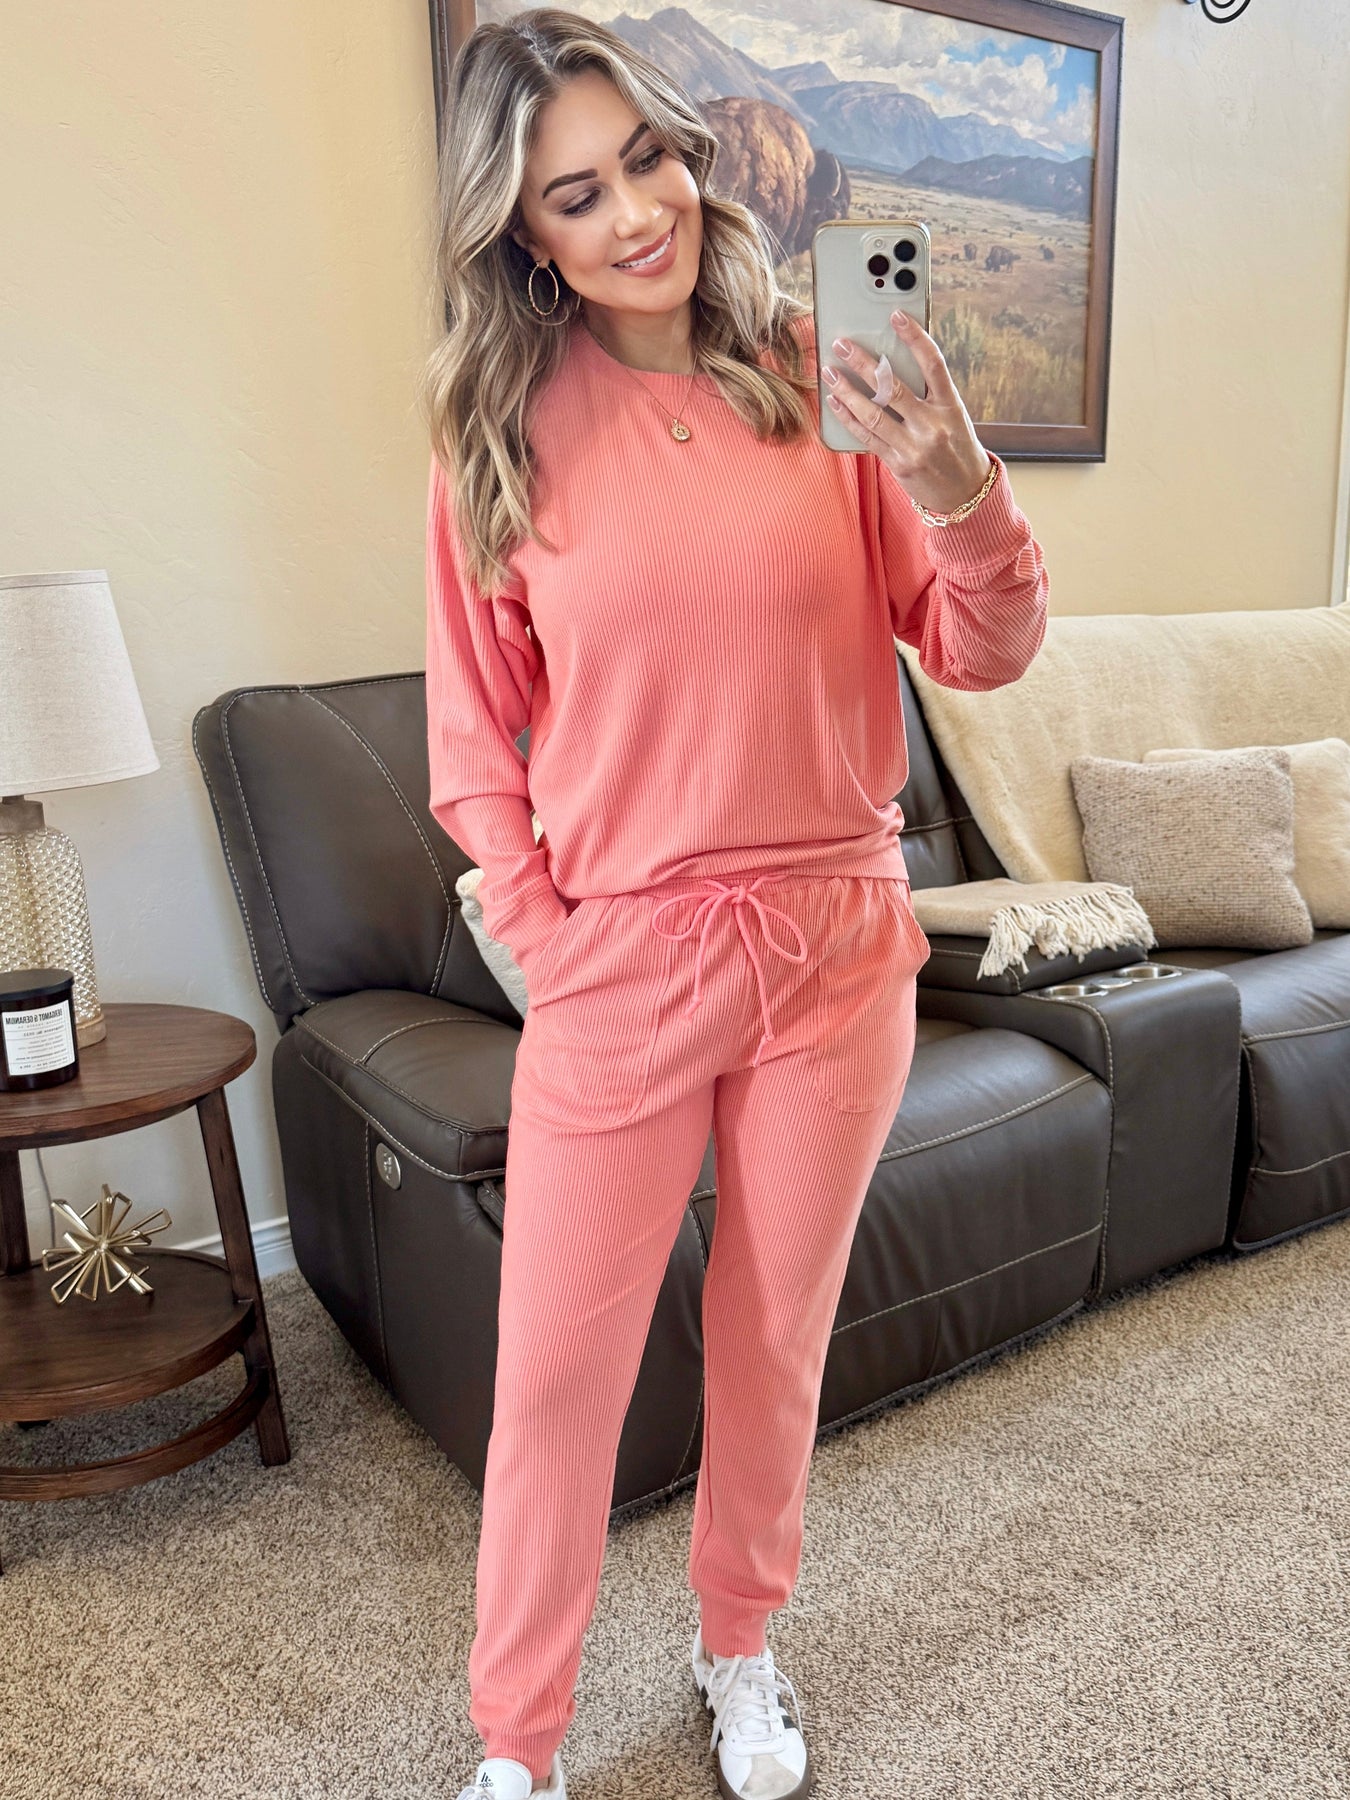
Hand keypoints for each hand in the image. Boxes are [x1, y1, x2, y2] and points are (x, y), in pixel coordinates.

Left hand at [822, 310, 992, 515]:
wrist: (965, 494)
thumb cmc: (957, 447)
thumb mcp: (953, 416)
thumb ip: (928, 394)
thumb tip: (891, 365)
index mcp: (950, 406)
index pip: (933, 363)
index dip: (914, 337)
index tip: (896, 316)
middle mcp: (932, 425)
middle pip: (893, 388)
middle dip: (864, 364)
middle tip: (842, 344)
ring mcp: (914, 447)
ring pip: (874, 413)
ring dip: (847, 391)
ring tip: (829, 373)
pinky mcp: (898, 464)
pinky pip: (867, 437)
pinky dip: (848, 418)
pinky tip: (835, 403)